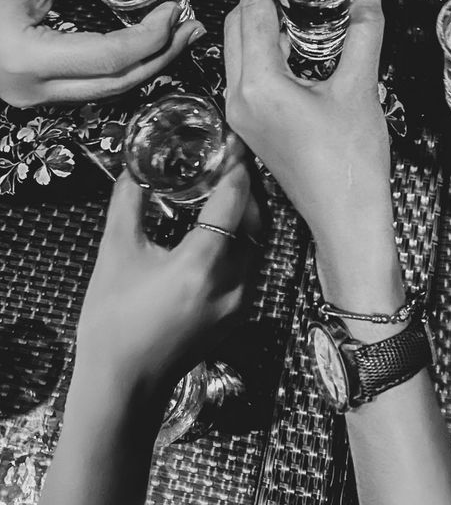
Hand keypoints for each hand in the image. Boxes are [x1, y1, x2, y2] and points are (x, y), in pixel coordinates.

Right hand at [0, 0, 204, 106]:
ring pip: (110, 89)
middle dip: (163, 53)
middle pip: (120, 82)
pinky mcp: (37, 93)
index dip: (152, 34)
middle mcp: (35, 89)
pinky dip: (123, 65)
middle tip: (191, 26)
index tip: (174, 7)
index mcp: (30, 59)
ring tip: (177, 33)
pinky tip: (142, 43)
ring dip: (148, 62)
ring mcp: (35, 98)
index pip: (112, 57)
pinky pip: (93, 86)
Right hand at [76, 153, 252, 395]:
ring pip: (259, 242)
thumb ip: (127, 204)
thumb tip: (132, 171)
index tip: (234, 142)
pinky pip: (253, 263)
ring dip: (248, 213)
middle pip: (256, 218)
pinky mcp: (240, 313)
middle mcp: (233, 280)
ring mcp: (242, 300)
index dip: (236, 165)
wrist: (122, 387)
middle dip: (246, 186)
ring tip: (227, 189)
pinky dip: (244, 239)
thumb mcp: (115, 254)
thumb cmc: (113, 323)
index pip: (234, 198)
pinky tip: (223, 229)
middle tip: (231, 161)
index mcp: (203, 262)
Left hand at [224, 0, 389, 243]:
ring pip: (238, 51)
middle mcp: (239, 97)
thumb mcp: (360, 88)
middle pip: (236, 27)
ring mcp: (242, 115)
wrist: (346, 220)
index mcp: (258, 84)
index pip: (252, 12)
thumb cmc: (350, 166)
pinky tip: (293, 43)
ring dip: (258, 22)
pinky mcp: (252, 127)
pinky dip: (262, 49)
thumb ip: (364, 30)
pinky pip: (246, 74)